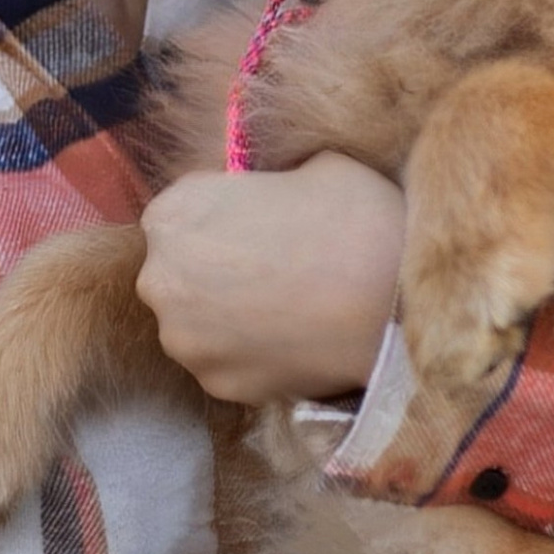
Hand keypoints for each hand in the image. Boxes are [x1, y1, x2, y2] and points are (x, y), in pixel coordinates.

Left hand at [137, 152, 406, 405]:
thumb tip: (278, 190)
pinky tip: (292, 340)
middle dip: (216, 271)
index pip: (182, 214)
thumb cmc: (353, 221)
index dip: (221, 219)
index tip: (257, 228)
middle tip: (274, 270)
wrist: (394, 302)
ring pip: (199, 325)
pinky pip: (228, 363)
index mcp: (173, 214)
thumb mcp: (313, 167)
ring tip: (286, 310)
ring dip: (229, 317)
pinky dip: (252, 354)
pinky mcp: (217, 385)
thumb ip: (271, 182)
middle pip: (179, 273)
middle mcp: (160, 280)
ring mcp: (185, 340)